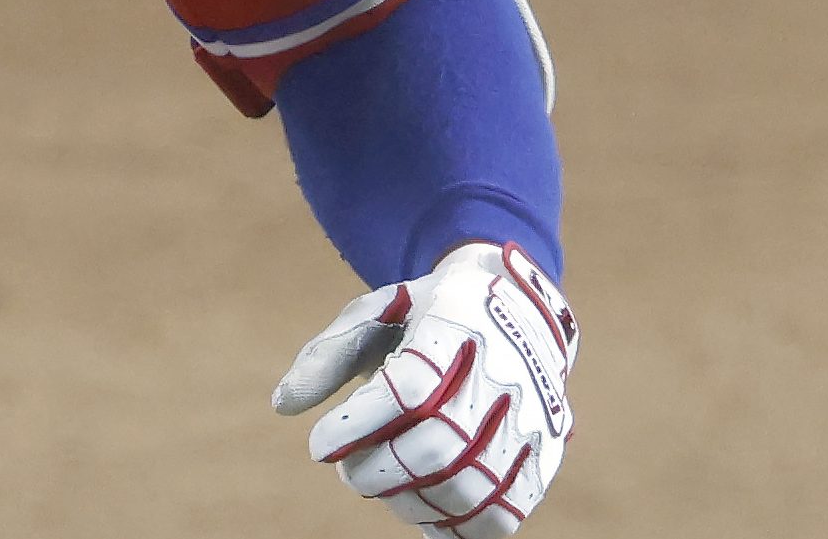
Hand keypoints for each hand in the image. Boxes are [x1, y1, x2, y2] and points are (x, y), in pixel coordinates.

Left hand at [271, 243, 577, 535]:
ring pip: (472, 486)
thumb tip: (283, 405)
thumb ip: (328, 353)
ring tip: (379, 488)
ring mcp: (531, 418)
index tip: (317, 447)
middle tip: (348, 472)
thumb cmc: (427, 316)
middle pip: (441, 443)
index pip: (410, 384)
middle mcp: (504, 372)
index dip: (360, 424)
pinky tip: (421, 511)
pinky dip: (456, 526)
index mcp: (457, 321)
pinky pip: (504, 515)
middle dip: (381, 470)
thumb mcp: (376, 312)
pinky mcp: (544, 456)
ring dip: (411, 502)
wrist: (517, 309)